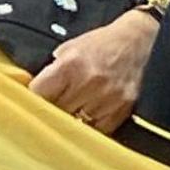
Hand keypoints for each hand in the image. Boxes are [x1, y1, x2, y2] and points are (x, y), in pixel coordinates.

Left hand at [27, 9, 156, 134]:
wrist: (140, 40)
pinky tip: (87, 116)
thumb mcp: (69, 49)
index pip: (38, 94)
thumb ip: (51, 72)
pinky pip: (97, 130)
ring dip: (70, 121)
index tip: (29, 102)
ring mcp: (107, 98)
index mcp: (70, 65)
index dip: (32, 99)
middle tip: (48, 110)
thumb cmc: (102, 44)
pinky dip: (90, 127)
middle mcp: (89, 83)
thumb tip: (32, 93)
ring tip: (69, 112)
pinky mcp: (122, 110)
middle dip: (49, 111)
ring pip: (75, 124)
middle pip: (55, 112)